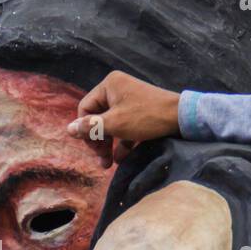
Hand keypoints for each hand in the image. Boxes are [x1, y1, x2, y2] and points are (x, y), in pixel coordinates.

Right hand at [66, 71, 180, 164]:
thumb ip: (90, 127)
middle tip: (101, 159)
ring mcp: (129, 99)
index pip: (85, 108)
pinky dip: (122, 141)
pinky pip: (124, 126)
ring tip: (109, 163)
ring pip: (110, 124)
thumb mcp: (115, 124)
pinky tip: (122, 158)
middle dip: (98, 140)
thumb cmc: (147, 117)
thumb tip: (68, 130)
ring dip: (108, 144)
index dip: (85, 130)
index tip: (93, 148)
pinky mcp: (140, 110)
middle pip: (97, 117)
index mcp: (109, 85)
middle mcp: (117, 89)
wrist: (182, 118)